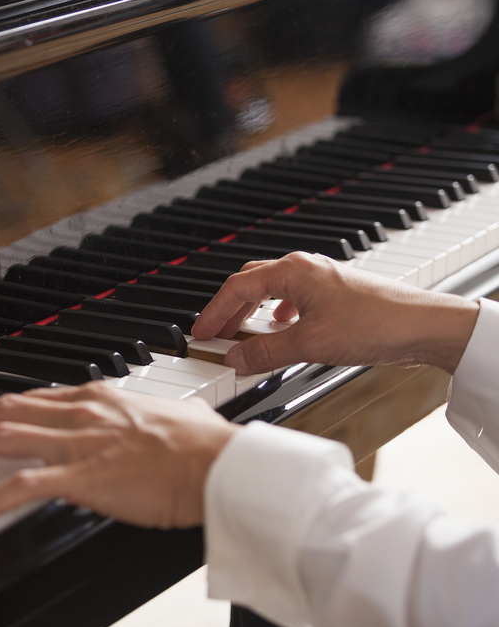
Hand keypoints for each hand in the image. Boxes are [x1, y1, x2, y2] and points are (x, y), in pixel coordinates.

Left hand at [0, 382, 236, 526]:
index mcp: (97, 399)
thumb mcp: (171, 416)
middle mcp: (80, 413)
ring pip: (1, 437)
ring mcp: (78, 443)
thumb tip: (163, 420)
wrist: (220, 465)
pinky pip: (24, 485)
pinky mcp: (83, 476)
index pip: (32, 399)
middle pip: (4, 412)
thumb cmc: (203, 446)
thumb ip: (150, 417)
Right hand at [190, 252, 479, 374]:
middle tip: (214, 334)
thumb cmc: (376, 323)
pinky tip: (282, 331)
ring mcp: (322, 281)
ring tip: (242, 336)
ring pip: (272, 292)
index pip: (237, 287)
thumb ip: (266, 351)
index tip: (200, 332)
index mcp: (292, 271)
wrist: (426, 326)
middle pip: (251, 284)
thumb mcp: (309, 344)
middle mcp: (305, 269)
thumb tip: (235, 357)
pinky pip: (294, 300)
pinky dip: (277, 316)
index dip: (214, 311)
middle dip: (229, 309)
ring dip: (252, 313)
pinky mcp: (336, 296)